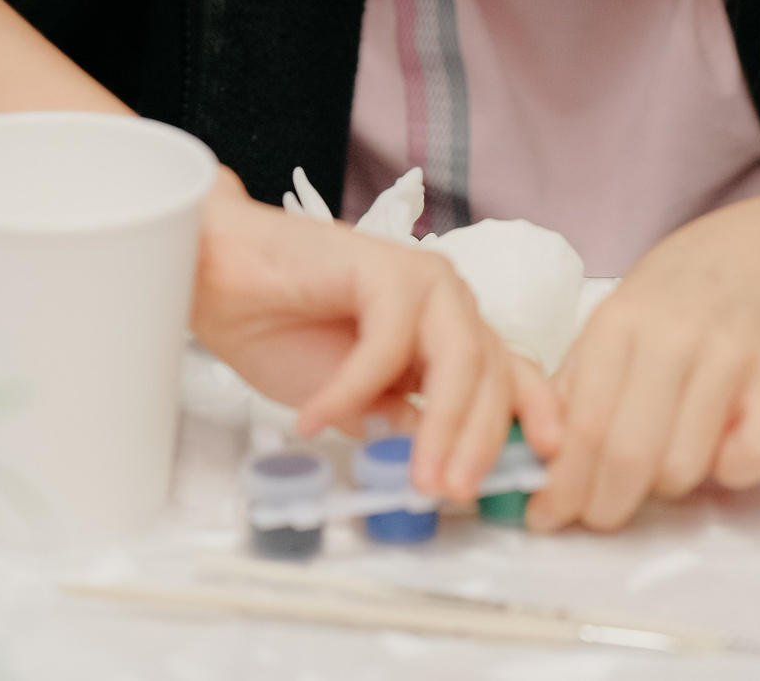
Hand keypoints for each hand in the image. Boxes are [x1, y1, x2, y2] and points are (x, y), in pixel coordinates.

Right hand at [192, 179, 560, 499]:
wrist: (218, 278)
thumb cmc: (280, 330)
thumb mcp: (356, 401)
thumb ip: (401, 422)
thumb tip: (442, 464)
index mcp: (447, 332)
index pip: (508, 374)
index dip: (532, 415)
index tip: (541, 464)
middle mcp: (446, 302)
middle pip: (490, 375)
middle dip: (476, 442)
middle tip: (452, 492)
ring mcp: (421, 280)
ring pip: (457, 359)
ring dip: (439, 424)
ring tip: (415, 476)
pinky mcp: (384, 267)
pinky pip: (387, 343)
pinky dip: (350, 389)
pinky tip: (314, 418)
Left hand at [525, 190, 759, 531]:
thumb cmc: (684, 291)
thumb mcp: (618, 315)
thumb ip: (581, 381)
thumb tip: (543, 456)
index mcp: (619, 322)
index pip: (583, 425)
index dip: (563, 485)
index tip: (548, 515)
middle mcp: (673, 336)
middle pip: (628, 454)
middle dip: (605, 506)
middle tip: (599, 516)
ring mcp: (730, 355)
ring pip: (684, 465)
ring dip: (668, 486)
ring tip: (665, 462)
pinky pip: (752, 458)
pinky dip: (731, 472)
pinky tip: (720, 447)